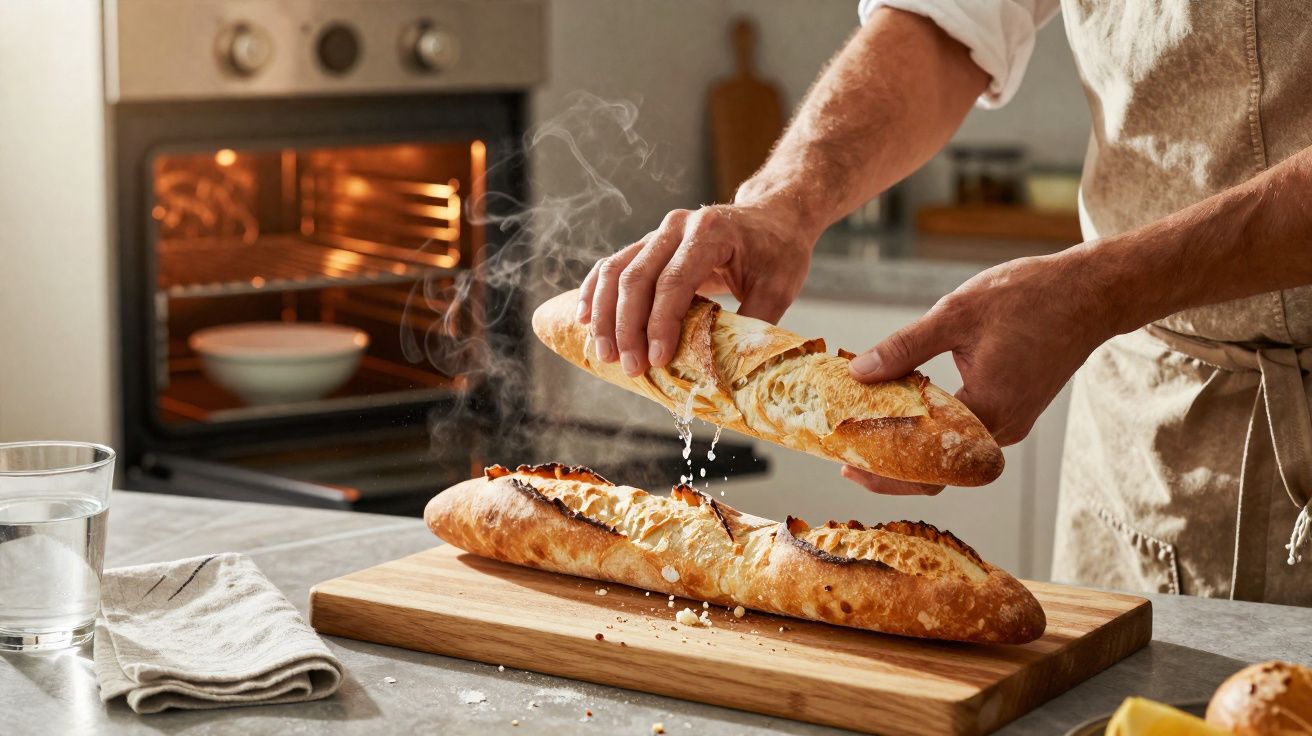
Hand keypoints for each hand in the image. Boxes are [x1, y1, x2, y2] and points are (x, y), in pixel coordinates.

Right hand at [577, 203, 818, 375]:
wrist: (773, 216)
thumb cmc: (778, 251)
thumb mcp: (779, 287)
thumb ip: (756, 323)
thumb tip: (733, 370)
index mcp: (710, 231)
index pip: (674, 281)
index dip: (660, 323)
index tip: (657, 359)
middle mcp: (677, 226)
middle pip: (637, 277)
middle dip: (628, 327)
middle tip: (629, 367)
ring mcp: (658, 233)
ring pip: (616, 271)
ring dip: (605, 315)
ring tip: (605, 354)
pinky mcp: (648, 244)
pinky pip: (611, 266)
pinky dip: (593, 292)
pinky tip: (584, 320)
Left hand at [842, 252, 1115, 494]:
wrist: (1092, 292)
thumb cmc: (1030, 296)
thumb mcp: (955, 313)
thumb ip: (904, 348)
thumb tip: (858, 372)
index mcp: (988, 409)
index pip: (928, 462)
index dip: (884, 470)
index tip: (848, 465)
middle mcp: (1003, 428)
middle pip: (940, 470)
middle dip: (893, 469)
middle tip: (849, 460)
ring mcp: (1012, 422)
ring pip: (954, 454)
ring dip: (914, 449)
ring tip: (869, 437)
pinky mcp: (1015, 410)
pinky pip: (968, 434)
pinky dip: (936, 430)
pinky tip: (906, 413)